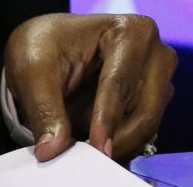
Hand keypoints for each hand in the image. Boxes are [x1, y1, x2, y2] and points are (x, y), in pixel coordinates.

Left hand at [4, 13, 176, 161]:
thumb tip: (53, 149)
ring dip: (119, 141)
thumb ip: (44, 110)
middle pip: (146, 106)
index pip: (120, 83)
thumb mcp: (33, 72)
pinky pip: (145, 128)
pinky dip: (122, 142)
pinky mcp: (156, 96)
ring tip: (87, 153)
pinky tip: (98, 147)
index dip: (107, 119)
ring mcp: (160, 75)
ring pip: (149, 121)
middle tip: (90, 160)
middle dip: (119, 138)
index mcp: (131, 32)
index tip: (97, 148)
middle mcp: (156, 52)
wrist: (51, 45)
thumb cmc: (45, 47)